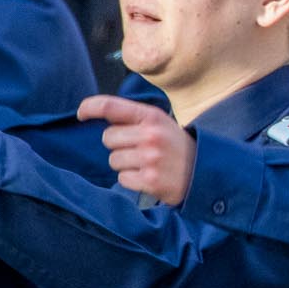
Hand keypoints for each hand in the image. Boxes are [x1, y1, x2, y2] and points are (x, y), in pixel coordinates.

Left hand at [79, 95, 193, 203]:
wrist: (206, 171)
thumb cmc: (176, 146)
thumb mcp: (160, 123)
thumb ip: (133, 118)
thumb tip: (93, 113)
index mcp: (152, 116)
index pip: (110, 106)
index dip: (90, 107)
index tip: (81, 114)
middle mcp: (150, 135)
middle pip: (108, 138)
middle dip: (118, 145)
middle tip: (139, 149)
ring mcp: (150, 159)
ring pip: (114, 160)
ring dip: (126, 164)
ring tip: (147, 164)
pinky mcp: (150, 180)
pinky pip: (123, 179)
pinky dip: (132, 180)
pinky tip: (150, 176)